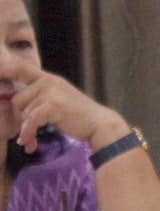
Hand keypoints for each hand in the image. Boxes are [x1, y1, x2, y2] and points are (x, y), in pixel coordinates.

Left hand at [5, 62, 125, 152]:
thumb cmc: (79, 116)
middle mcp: (49, 82)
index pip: (21, 67)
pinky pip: (30, 121)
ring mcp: (51, 93)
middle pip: (17, 98)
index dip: (5, 69)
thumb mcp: (59, 99)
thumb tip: (15, 103)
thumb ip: (40, 96)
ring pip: (23, 111)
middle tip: (26, 132)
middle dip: (19, 118)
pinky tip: (30, 143)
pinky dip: (28, 133)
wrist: (99, 124)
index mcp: (49, 79)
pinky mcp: (53, 106)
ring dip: (25, 129)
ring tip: (31, 139)